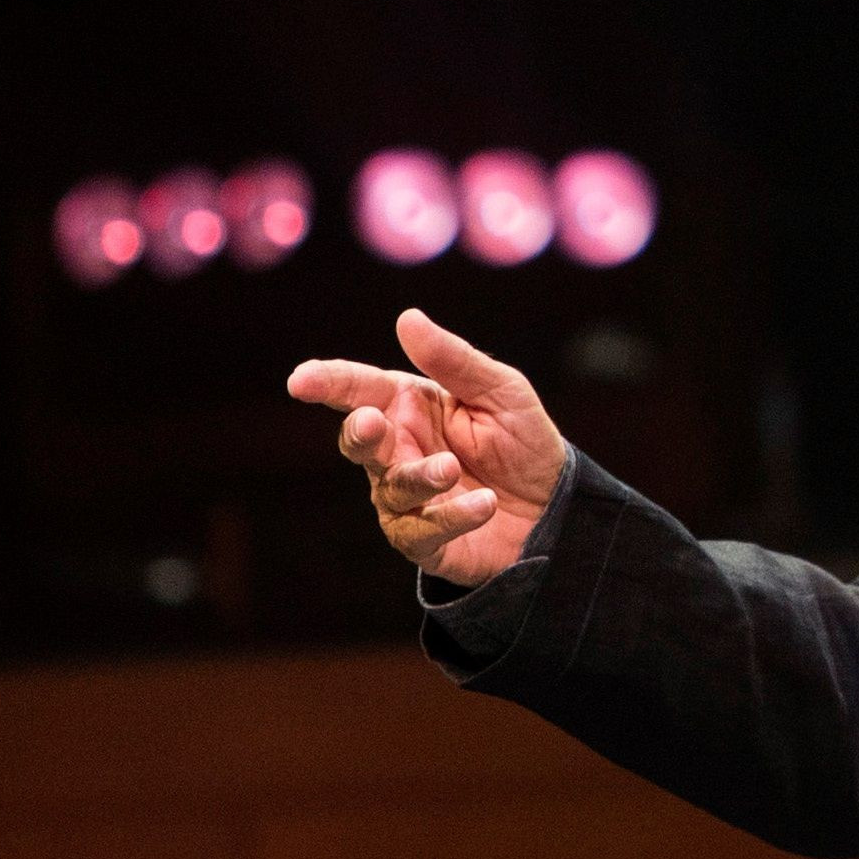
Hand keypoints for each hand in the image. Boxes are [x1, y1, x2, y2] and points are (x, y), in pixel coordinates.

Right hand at [286, 309, 565, 586]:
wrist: (556, 505)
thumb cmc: (522, 440)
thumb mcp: (501, 391)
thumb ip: (453, 360)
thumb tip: (407, 318)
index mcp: (410, 406)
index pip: (360, 390)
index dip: (328, 383)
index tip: (301, 380)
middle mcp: (398, 450)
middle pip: (360, 441)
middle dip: (360, 431)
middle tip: (372, 421)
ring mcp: (406, 498)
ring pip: (391, 488)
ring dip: (420, 476)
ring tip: (451, 468)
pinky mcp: (424, 539)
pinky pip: (422, 530)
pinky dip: (452, 516)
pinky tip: (485, 504)